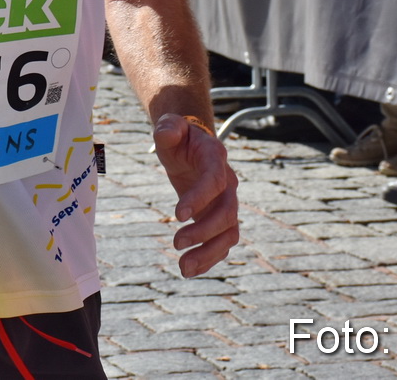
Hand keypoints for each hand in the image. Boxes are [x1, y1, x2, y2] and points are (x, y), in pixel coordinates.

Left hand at [151, 114, 238, 276]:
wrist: (191, 147)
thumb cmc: (179, 137)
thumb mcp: (170, 127)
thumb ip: (168, 127)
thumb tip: (166, 133)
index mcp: (215, 158)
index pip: (214, 180)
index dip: (200, 198)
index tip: (177, 215)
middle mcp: (227, 183)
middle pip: (227, 212)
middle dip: (204, 231)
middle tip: (176, 243)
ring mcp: (226, 202)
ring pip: (229, 233)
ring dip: (209, 253)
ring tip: (183, 268)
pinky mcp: (219, 218)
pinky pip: (222, 242)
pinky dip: (210, 258)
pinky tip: (189, 269)